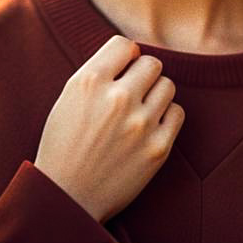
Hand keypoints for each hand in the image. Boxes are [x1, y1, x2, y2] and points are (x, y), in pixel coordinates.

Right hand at [34, 35, 184, 223]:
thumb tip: (133, 53)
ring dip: (155, 95)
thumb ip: (99, 72)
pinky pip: (177, 112)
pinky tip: (148, 127)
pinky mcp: (158, 148)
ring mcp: (140, 123)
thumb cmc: (65, 145)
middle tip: (130, 94)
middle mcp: (117, 98)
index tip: (120, 71)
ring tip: (138, 112)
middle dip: (142, 75)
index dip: (124, 57)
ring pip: (167, 85)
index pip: (124, 44)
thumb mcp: (69, 97)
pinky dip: (165, 117)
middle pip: (151, 63)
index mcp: (89, 82)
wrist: (66, 197)